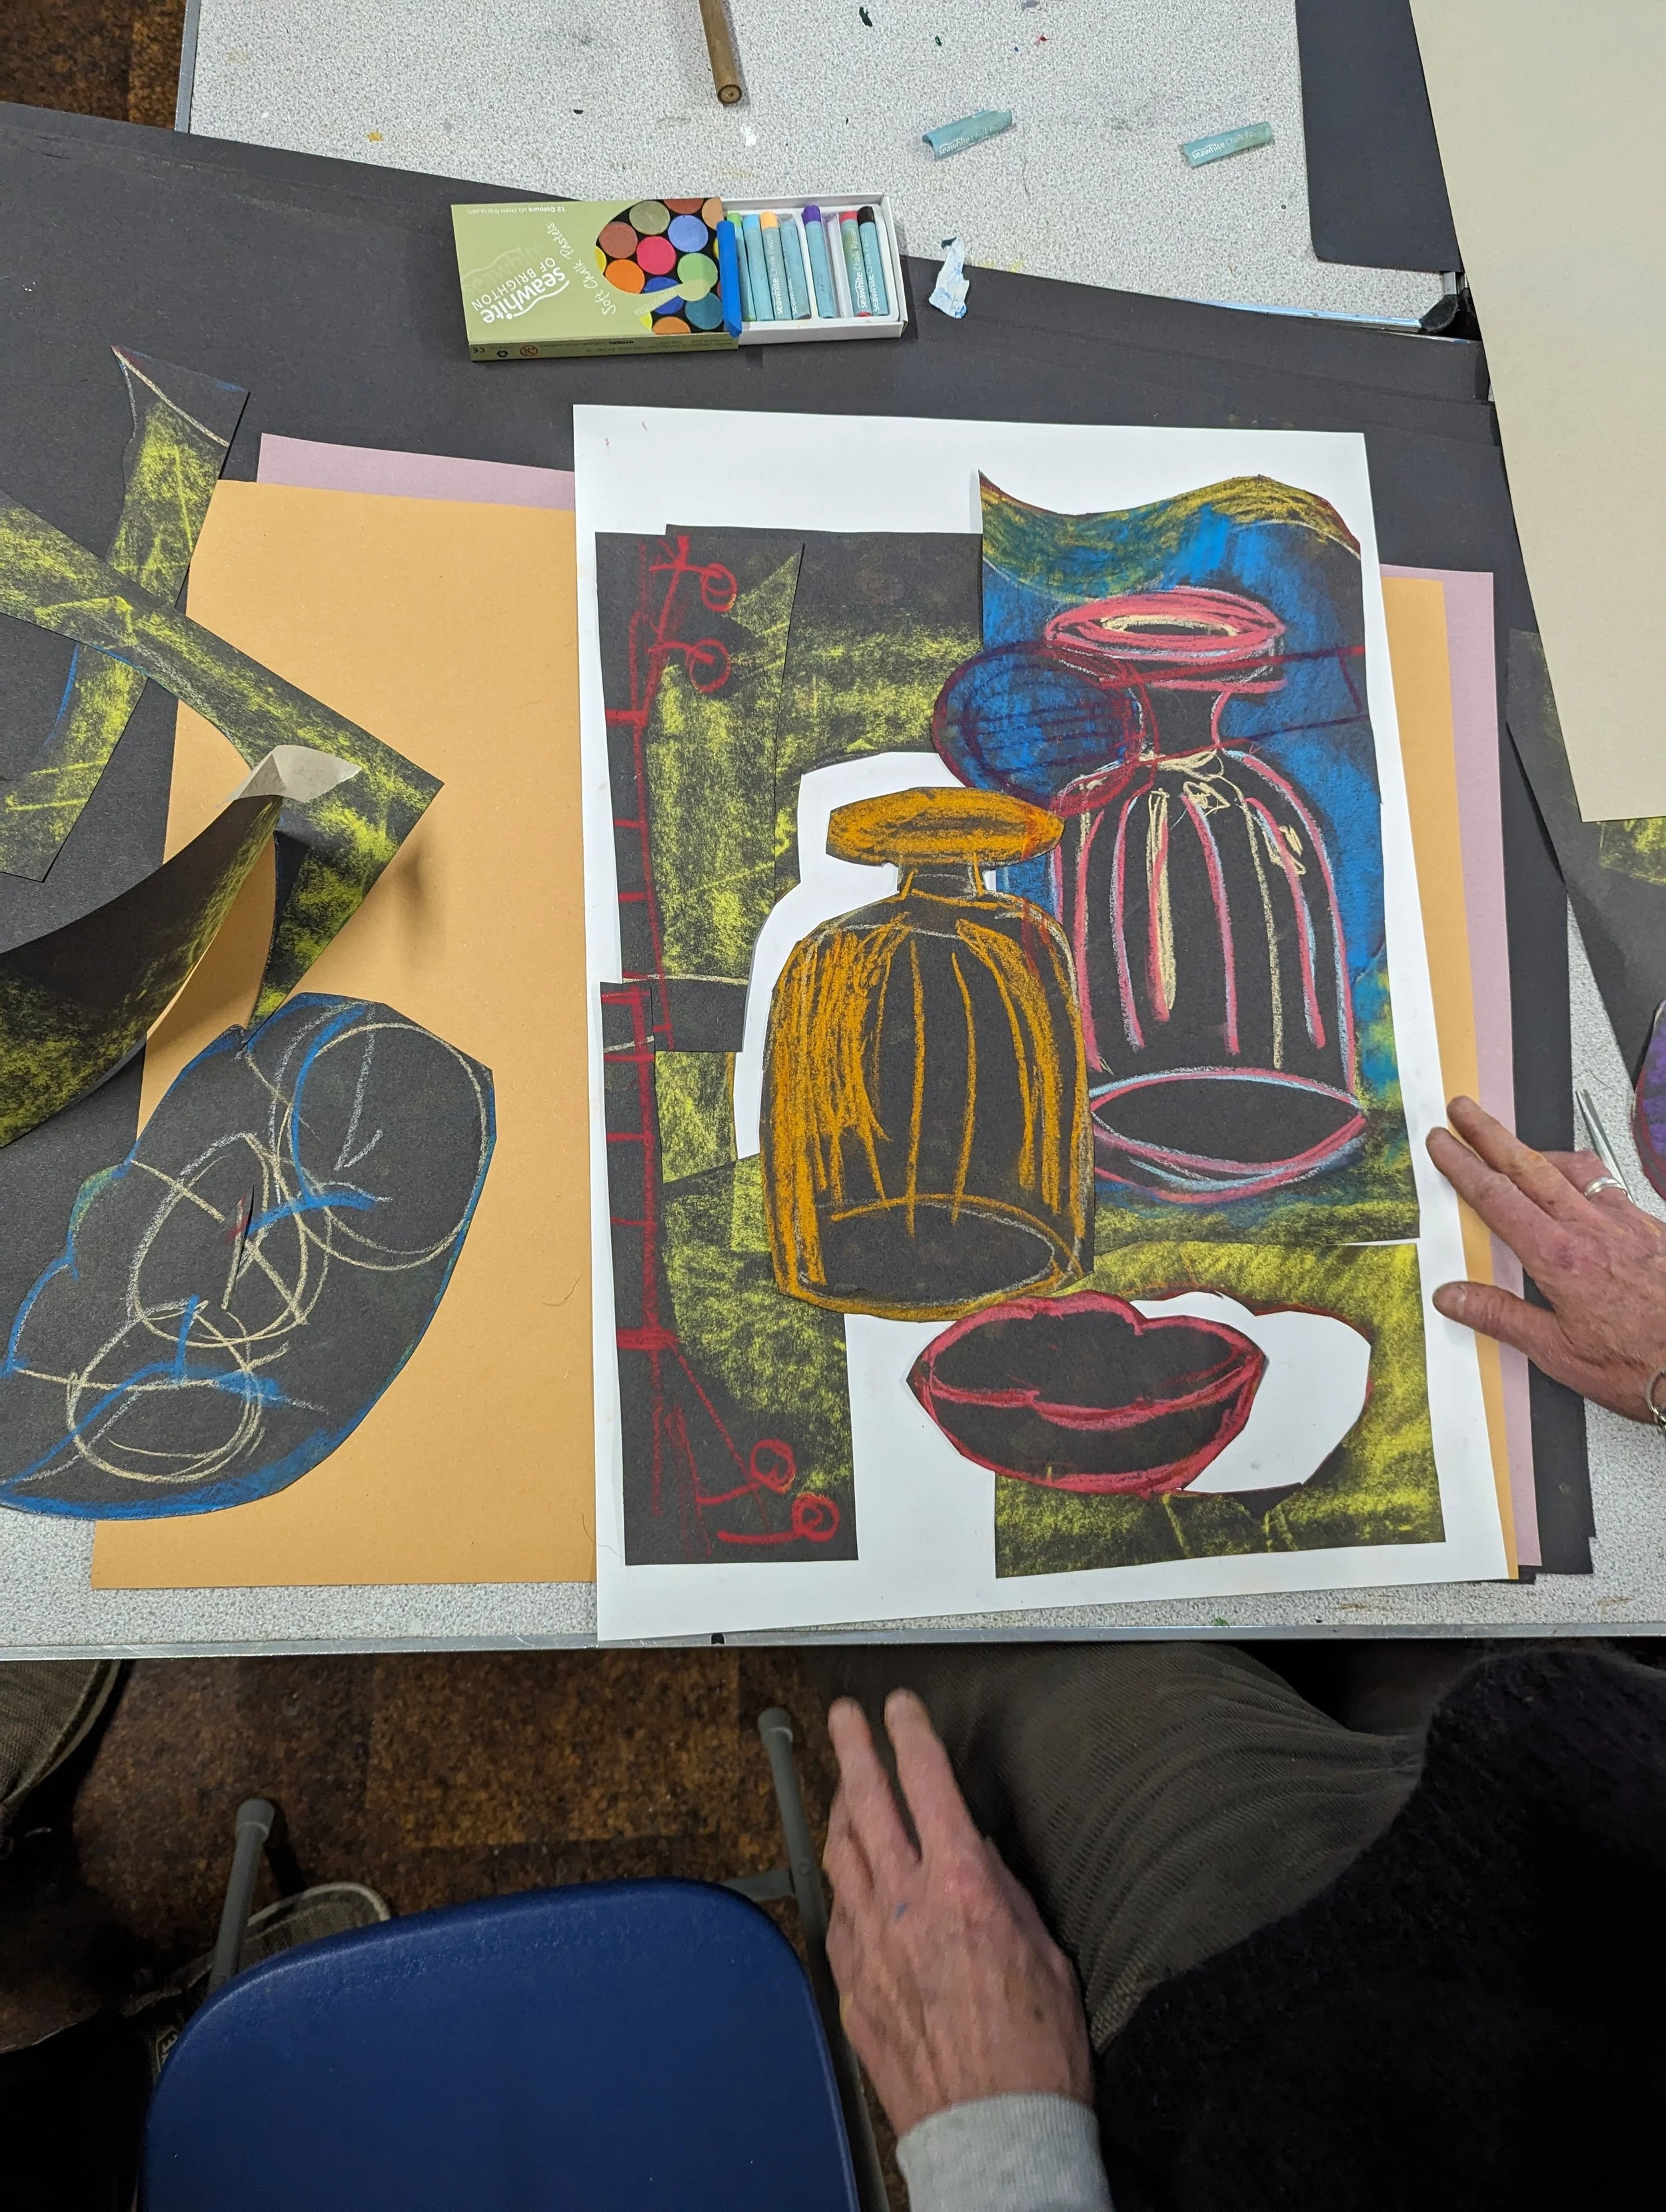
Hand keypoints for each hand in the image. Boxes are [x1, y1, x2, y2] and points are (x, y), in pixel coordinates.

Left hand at [822, 1688, 1093, 2138]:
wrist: (996, 2134)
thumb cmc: (1035, 2055)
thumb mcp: (1046, 1955)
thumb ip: (1006, 1896)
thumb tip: (981, 1859)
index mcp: (962, 1889)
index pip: (928, 1785)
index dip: (910, 1735)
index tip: (901, 1710)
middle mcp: (907, 1906)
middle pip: (866, 1803)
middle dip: (853, 1749)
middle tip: (844, 1719)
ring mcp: (871, 1946)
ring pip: (841, 1854)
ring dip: (840, 1811)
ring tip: (842, 1787)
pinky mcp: (853, 1986)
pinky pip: (838, 1915)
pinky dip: (842, 1884)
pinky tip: (847, 1878)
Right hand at [1427, 1094, 1665, 1422]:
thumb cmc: (1642, 1361)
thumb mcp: (1558, 1352)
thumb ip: (1502, 1318)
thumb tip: (1455, 1297)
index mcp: (1560, 1258)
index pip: (1497, 1198)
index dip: (1463, 1165)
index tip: (1444, 1144)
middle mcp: (1592, 1230)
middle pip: (1529, 1165)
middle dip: (1490, 1134)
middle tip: (1466, 1110)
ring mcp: (1626, 1222)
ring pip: (1574, 1167)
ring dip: (1537, 1149)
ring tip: (1516, 1144)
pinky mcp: (1652, 1227)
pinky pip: (1609, 1184)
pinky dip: (1582, 1173)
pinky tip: (1577, 1182)